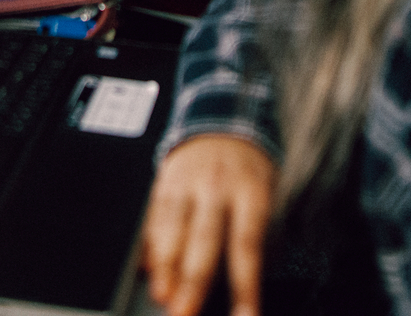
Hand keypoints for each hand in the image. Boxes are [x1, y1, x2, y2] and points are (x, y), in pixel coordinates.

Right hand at [144, 135, 274, 315]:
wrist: (222, 114)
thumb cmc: (247, 168)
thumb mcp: (264, 193)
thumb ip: (254, 233)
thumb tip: (242, 284)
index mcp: (251, 192)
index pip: (247, 245)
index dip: (244, 285)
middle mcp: (218, 186)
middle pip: (204, 240)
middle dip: (193, 281)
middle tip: (184, 312)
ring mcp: (188, 182)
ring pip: (174, 227)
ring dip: (166, 266)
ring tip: (162, 294)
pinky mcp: (165, 181)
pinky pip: (155, 215)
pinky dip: (150, 244)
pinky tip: (146, 268)